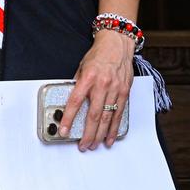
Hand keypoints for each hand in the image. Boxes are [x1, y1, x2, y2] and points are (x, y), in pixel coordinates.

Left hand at [60, 29, 133, 150]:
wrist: (117, 43)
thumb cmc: (99, 55)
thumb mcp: (81, 67)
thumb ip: (77, 85)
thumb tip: (70, 102)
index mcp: (88, 78)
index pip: (75, 102)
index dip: (68, 118)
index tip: (64, 130)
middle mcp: (102, 85)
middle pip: (93, 115)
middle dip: (87, 134)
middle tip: (83, 145)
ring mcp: (115, 89)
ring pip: (107, 118)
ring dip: (100, 135)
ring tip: (94, 145)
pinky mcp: (125, 92)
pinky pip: (119, 114)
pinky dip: (113, 128)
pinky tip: (109, 138)